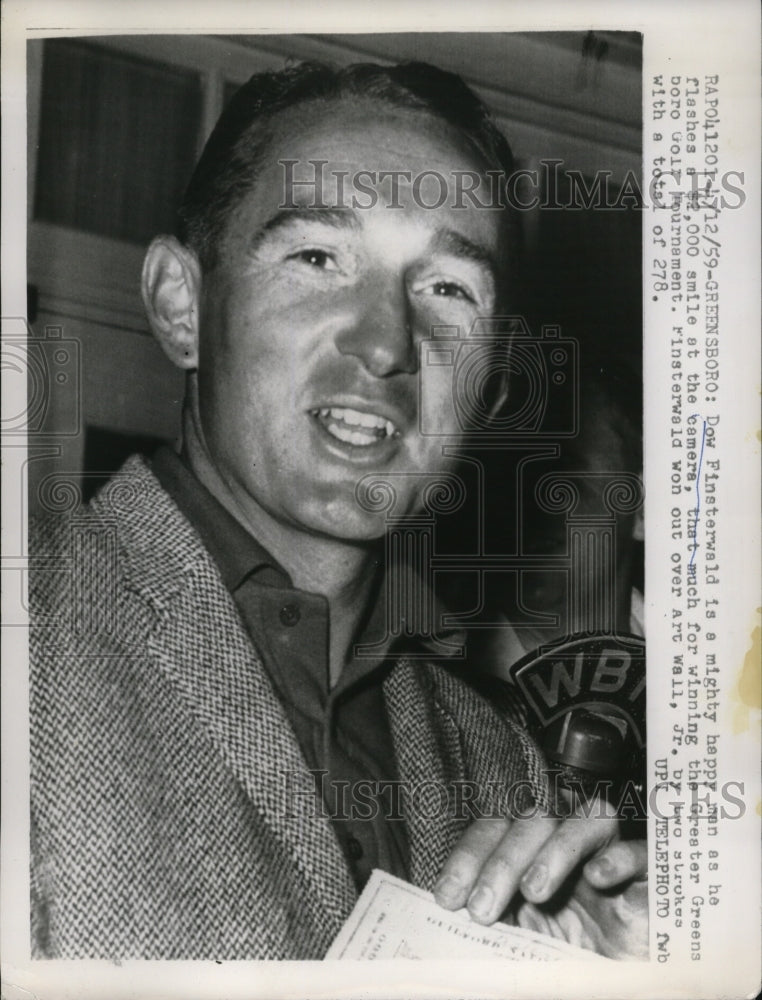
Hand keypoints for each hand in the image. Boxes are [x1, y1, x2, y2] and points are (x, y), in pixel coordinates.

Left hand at [432, 800, 647, 958]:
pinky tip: (598, 877)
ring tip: (533, 891)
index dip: (470, 857)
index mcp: (532, 852)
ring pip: (585, 820)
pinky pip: (641, 849)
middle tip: (480, 907)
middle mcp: (568, 844)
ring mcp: (612, 854)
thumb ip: (495, 928)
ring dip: (554, 851)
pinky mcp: (651, 876)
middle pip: (533, 819)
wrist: (625, 981)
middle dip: (501, 860)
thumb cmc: (571, 962)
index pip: (495, 829)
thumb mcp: (522, 945)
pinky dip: (619, 857)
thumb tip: (447, 934)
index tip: (447, 897)